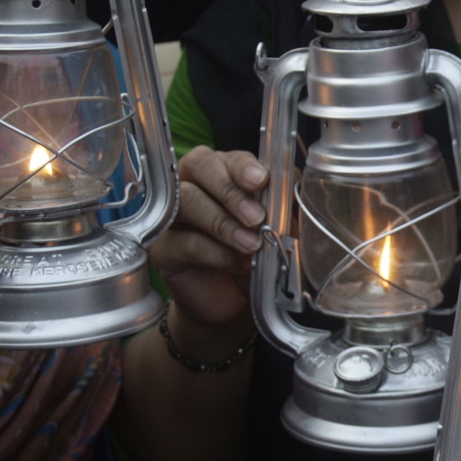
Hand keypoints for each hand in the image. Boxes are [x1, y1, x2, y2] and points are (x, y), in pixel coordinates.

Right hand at [151, 147, 268, 329]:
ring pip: (187, 200)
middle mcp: (194, 184)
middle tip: (256, 217)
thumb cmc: (255, 256)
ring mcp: (174, 215)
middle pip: (200, 166)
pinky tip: (238, 263)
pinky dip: (216, 253)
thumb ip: (284, 206)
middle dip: (231, 190)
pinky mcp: (163, 248)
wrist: (235, 303)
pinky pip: (184, 241)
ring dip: (223, 222)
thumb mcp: (277, 230)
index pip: (228, 157)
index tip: (261, 180)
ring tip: (251, 245)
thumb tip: (297, 183)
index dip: (243, 166)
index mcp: (224, 173)